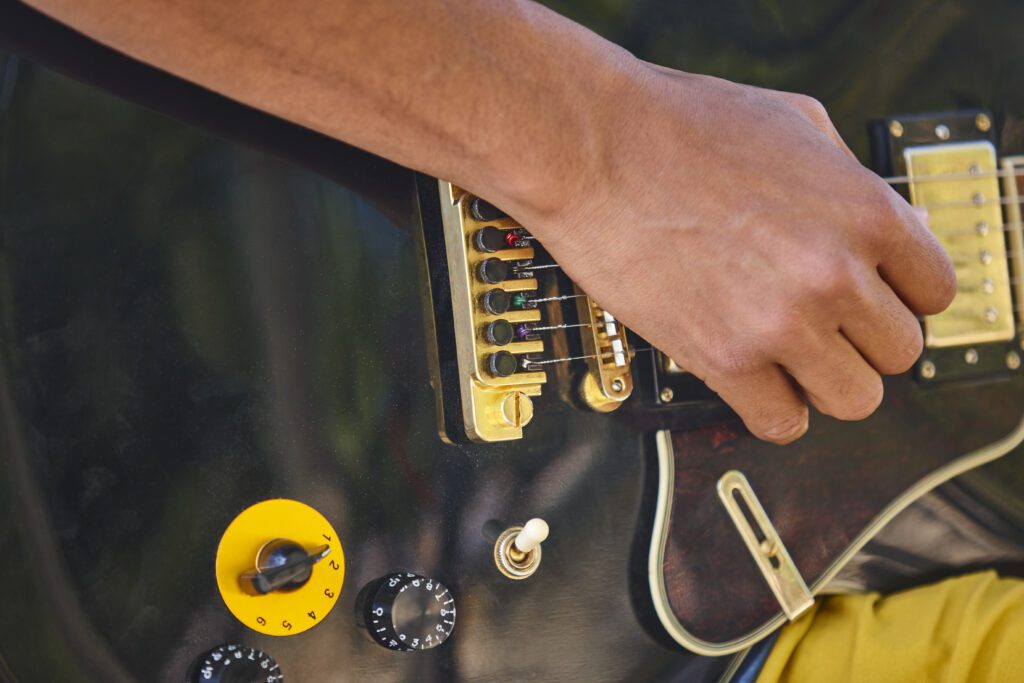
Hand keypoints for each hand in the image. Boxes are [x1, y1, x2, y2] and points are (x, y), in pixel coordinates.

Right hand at [515, 65, 955, 443]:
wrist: (592, 148)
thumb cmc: (678, 126)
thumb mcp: (795, 121)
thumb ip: (851, 180)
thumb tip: (881, 224)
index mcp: (864, 211)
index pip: (934, 291)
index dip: (902, 295)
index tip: (875, 299)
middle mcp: (832, 273)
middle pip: (899, 353)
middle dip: (862, 340)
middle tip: (826, 326)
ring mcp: (779, 323)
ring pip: (853, 400)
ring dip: (824, 382)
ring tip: (790, 357)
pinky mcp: (722, 360)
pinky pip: (781, 423)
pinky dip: (772, 409)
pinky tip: (752, 378)